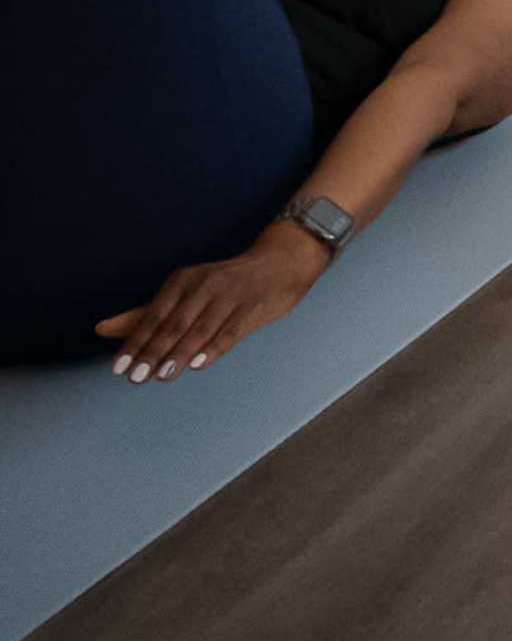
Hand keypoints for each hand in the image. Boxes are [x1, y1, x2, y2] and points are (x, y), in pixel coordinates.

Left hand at [97, 225, 328, 380]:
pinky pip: (231, 330)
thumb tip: (101, 329)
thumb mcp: (185, 293)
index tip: (118, 368)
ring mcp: (230, 296)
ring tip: (161, 376)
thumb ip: (146, 314)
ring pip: (199, 329)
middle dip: (153, 352)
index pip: (153, 317)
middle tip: (135, 378)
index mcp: (183, 281)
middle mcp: (204, 285)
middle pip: (173, 324)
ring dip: (179, 354)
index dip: (135, 343)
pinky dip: (214, 347)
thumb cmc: (226, 284)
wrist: (281, 263)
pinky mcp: (254, 307)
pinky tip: (200, 364)